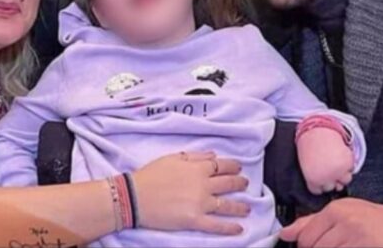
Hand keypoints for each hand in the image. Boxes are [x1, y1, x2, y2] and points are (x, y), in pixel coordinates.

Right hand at [132, 151, 249, 235]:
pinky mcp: (194, 220)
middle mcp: (202, 185)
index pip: (221, 166)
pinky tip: (239, 228)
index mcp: (197, 168)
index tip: (238, 167)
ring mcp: (200, 203)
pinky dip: (229, 227)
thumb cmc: (150, 175)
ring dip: (240, 205)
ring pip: (226, 205)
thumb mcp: (172, 158)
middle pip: (228, 183)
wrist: (135, 196)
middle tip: (245, 183)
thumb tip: (213, 155)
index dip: (232, 166)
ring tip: (248, 207)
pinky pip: (216, 225)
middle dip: (240, 183)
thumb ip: (194, 156)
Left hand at [280, 198, 382, 247]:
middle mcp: (346, 224)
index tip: (315, 244)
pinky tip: (353, 247)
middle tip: (338, 243)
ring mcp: (357, 241)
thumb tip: (285, 233)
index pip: (306, 238)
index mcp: (336, 212)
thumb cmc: (370, 220)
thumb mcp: (341, 212)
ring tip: (347, 245)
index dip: (307, 246)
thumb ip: (311, 222)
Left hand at [297, 127, 353, 194]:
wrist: (318, 130)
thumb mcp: (306, 165)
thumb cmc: (309, 146)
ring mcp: (338, 172)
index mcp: (312, 180)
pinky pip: (351, 170)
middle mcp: (326, 179)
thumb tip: (323, 186)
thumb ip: (314, 178)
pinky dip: (348, 165)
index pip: (318, 191)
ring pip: (345, 181)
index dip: (319, 184)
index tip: (320, 177)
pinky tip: (340, 156)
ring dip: (342, 174)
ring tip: (335, 162)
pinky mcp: (348, 164)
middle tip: (328, 168)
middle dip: (330, 180)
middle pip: (331, 187)